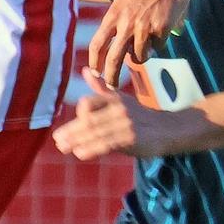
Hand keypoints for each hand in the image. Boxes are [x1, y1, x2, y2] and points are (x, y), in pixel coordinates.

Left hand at [54, 68, 180, 161]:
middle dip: (71, 131)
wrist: (166, 129)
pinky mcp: (131, 139)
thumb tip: (86, 70)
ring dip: (77, 141)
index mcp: (113, 98)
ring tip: (63, 148)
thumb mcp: (120, 98)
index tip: (64, 130)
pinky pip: (107, 144)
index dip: (76, 116)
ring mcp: (125, 124)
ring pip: (95, 133)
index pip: (88, 103)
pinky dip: (91, 149)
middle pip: (88, 120)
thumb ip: (100, 88)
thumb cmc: (139, 115)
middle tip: (57, 141)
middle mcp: (118, 109)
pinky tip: (80, 153)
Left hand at [88, 0, 192, 87]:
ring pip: (139, 57)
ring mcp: (144, 27)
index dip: (94, 62)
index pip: (97, 44)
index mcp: (113, 15)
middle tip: (113, 86)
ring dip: (141, 56)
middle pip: (113, 59)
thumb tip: (109, 39)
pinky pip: (158, 47)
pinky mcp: (162, 29)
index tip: (95, 73)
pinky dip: (159, 43)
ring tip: (146, 46)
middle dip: (111, 77)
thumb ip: (115, 19)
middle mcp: (126, 23)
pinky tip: (162, 29)